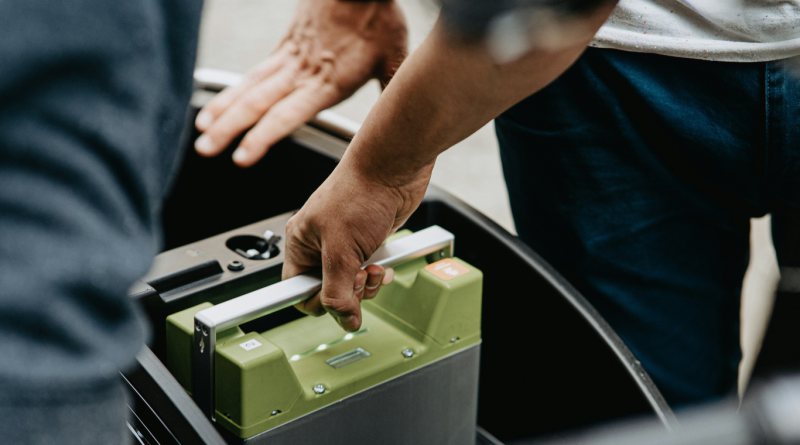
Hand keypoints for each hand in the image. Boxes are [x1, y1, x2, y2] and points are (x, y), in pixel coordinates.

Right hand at [194, 0, 406, 166]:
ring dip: (224, 111)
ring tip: (202, 132)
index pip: (287, 113)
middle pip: (259, 103)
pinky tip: (218, 104)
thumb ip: (394, 92)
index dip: (263, 136)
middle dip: (230, 130)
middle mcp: (303, 71)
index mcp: (328, 81)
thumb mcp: (395, 59)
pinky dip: (232, 91)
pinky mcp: (285, 48)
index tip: (242, 157)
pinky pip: (254, 73)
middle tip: (205, 150)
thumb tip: (409, 123)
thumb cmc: (378, 17)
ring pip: (249, 87)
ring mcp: (290, 58)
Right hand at [282, 156, 432, 330]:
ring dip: (366, 285)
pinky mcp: (368, 242)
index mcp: (300, 242)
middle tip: (360, 277)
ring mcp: (345, 243)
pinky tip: (383, 265)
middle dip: (348, 292)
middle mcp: (320, 244)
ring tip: (373, 269)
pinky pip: (369, 272)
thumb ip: (338, 290)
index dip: (316, 302)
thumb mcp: (342, 250)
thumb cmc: (361, 192)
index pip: (296, 290)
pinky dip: (378, 274)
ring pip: (350, 284)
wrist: (394, 168)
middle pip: (327, 291)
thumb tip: (342, 318)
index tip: (334, 305)